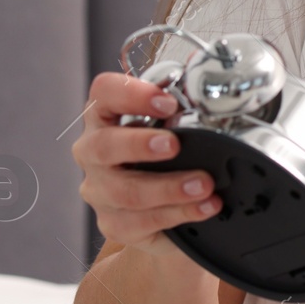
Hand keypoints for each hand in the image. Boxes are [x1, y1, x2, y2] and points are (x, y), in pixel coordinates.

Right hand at [73, 72, 220, 258]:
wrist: (174, 212)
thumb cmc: (172, 157)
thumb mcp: (177, 127)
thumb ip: (187, 104)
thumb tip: (210, 80)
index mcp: (107, 116)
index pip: (104, 93)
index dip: (131, 94)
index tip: (168, 102)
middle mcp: (94, 151)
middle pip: (103, 145)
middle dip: (140, 145)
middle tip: (174, 145)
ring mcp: (100, 189)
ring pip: (124, 191)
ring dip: (168, 187)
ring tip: (204, 185)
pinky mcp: (114, 223)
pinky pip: (140, 222)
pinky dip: (178, 214)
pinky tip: (205, 207)